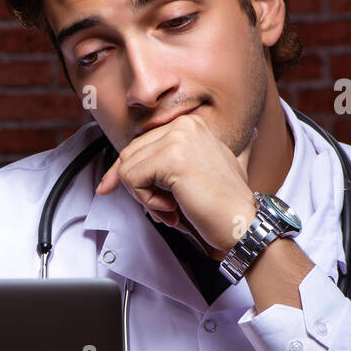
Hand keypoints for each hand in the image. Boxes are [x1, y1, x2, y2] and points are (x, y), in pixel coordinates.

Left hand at [96, 110, 257, 259]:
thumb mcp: (187, 177)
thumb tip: (116, 173)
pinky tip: (173, 207)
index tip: (108, 187)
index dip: (124, 172)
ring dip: (144, 197)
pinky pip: (131, 179)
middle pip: (128, 155)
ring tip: (173, 207)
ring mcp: (178, 138)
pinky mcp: (171, 158)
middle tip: (165, 207)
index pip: (139, 145)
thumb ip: (158, 167)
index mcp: (189, 126)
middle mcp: (184, 126)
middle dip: (137, 188)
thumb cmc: (221, 207)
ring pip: (127, 167)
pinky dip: (146, 201)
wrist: (243, 224)